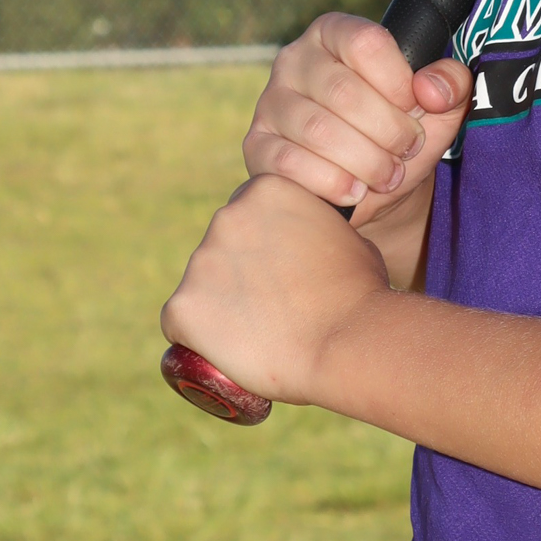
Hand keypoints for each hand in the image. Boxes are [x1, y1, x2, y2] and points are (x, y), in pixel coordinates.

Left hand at [161, 174, 391, 408]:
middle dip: (238, 275)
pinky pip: (181, 325)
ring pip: (200, 288)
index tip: (279, 274)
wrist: (347, 341)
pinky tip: (232, 350)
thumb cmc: (359, 293)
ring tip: (262, 334)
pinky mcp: (181, 307)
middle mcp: (226, 216)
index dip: (261, 249)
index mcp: (265, 190)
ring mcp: (200, 262)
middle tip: (271, 308)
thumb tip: (305, 243)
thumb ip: (312, 228)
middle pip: (219, 249)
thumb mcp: (344, 236)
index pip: (247, 217)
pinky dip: (199, 339)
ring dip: (221, 308)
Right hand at [244, 14, 471, 226]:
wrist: (369, 187)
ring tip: (388, 174)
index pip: (366, 42)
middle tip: (407, 150)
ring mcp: (270, 103)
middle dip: (388, 130)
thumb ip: (451, 84)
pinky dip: (331, 182)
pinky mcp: (258, 146)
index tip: (416, 109)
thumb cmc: (399, 134)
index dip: (399, 82)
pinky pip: (289, 164)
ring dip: (365, 161)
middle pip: (343, 91)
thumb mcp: (438, 107)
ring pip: (318, 131)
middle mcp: (295, 60)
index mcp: (336, 33)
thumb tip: (431, 89)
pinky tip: (356, 191)